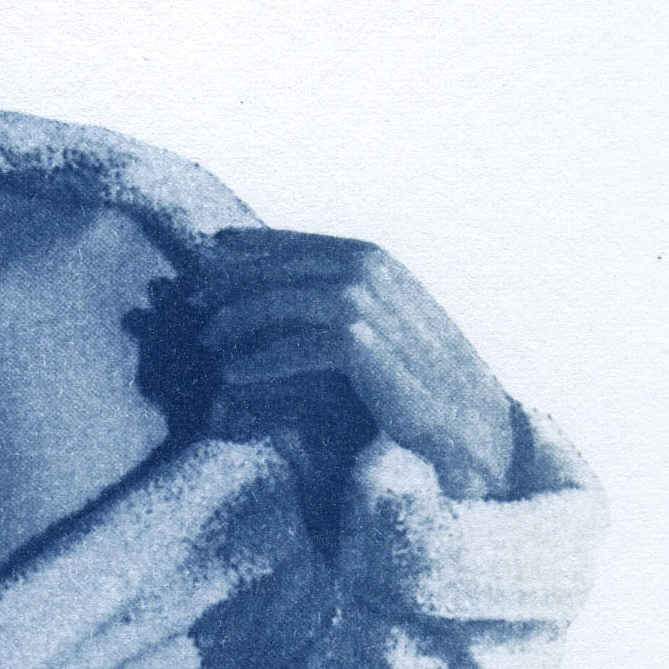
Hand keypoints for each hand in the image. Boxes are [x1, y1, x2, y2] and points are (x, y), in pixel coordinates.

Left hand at [192, 228, 517, 499]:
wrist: (476, 425)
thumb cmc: (425, 382)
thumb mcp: (387, 326)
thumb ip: (344, 301)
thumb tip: (284, 286)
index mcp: (379, 261)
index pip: (302, 243)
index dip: (254, 244)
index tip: (210, 247)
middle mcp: (375, 274)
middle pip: (285, 266)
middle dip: (233, 279)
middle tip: (192, 298)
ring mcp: (372, 307)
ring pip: (285, 300)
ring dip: (241, 318)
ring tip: (208, 340)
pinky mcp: (366, 348)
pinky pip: (298, 346)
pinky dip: (262, 359)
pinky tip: (233, 375)